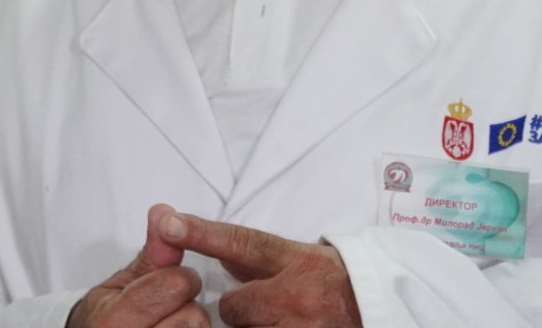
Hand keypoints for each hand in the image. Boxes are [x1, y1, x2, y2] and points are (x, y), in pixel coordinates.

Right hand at [66, 204, 210, 327]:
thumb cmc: (105, 320)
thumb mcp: (121, 284)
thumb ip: (151, 254)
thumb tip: (164, 214)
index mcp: (113, 322)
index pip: (174, 286)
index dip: (177, 278)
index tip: (168, 282)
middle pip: (193, 316)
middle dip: (185, 305)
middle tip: (166, 309)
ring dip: (191, 324)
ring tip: (169, 323)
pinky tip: (175, 326)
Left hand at [156, 212, 360, 327]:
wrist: (374, 303)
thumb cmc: (327, 276)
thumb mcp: (291, 254)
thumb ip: (245, 253)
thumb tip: (194, 236)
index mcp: (292, 261)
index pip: (240, 244)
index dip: (201, 234)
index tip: (168, 224)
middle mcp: (298, 297)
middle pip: (234, 309)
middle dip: (241, 312)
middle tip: (265, 308)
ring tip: (279, 320)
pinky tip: (283, 326)